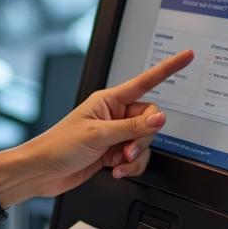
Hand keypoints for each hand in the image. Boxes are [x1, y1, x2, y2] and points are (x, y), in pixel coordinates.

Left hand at [0, 48, 192, 228]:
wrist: (41, 172)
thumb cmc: (57, 146)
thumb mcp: (97, 135)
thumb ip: (132, 127)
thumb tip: (159, 118)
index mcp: (108, 100)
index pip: (145, 81)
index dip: (167, 68)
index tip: (186, 57)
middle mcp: (114, 115)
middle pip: (149, 119)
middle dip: (143, 138)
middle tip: (127, 149)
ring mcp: (114, 135)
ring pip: (144, 141)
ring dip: (135, 155)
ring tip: (118, 162)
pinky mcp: (112, 153)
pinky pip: (135, 157)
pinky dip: (129, 166)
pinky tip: (115, 170)